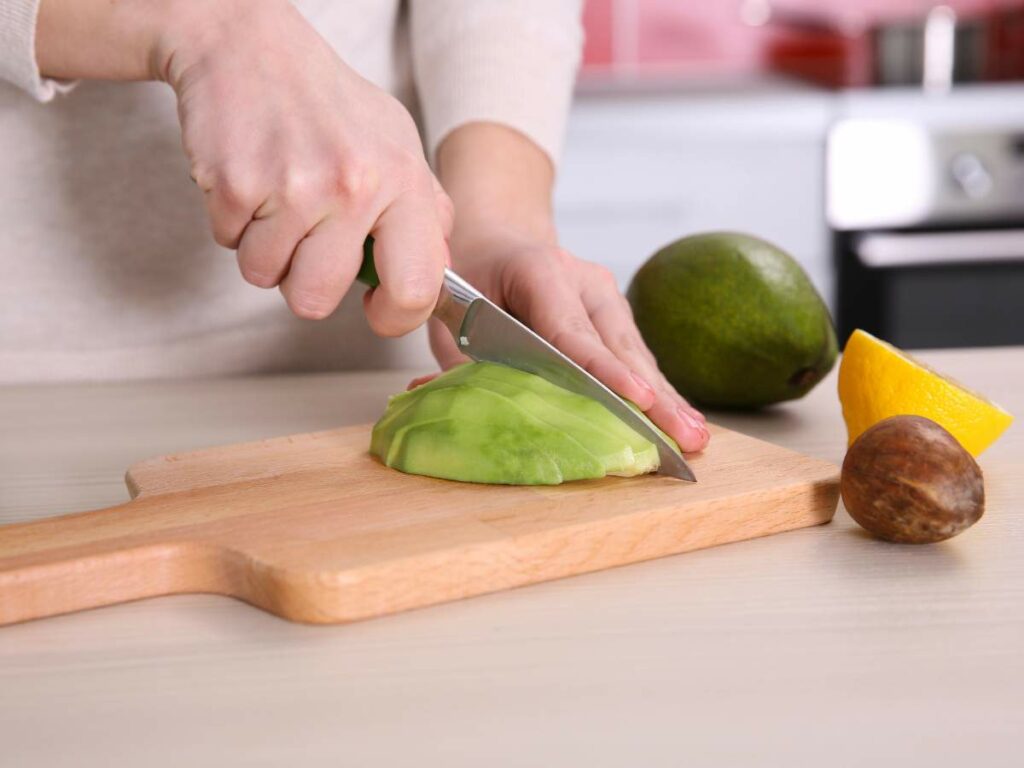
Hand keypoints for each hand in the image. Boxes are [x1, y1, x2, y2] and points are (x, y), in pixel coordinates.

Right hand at [158, 0, 451, 332]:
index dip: (395, 317)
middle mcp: (354, 185)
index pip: (416, 289)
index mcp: (403, 181)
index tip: (377, 308)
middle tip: (307, 243)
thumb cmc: (328, 103)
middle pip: (317, 299)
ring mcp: (293, 186)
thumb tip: (439, 272)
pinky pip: (228, 245)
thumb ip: (425, 210)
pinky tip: (250, 180)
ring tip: (276, 201)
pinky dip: (233, 223)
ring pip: (266, 276)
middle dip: (304, 284)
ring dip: (265, 251)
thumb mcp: (398, 143)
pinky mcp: (235, 183)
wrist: (249, 47)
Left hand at [426, 235, 709, 452]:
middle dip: (655, 396)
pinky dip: (656, 389)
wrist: (497, 238)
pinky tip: (681, 419)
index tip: (639, 398)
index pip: (573, 331)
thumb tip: (466, 410)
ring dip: (667, 398)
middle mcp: (583, 280)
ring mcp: (605, 295)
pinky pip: (636, 355)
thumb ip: (462, 362)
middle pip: (620, 346)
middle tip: (684, 435)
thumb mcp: (452, 313)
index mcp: (540, 272)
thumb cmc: (471, 279)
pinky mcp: (614, 314)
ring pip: (637, 353)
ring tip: (694, 437)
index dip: (606, 370)